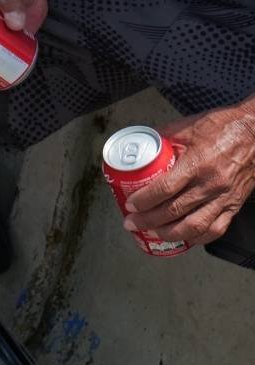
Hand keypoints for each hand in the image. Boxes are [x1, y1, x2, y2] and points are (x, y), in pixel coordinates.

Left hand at [124, 106, 254, 246]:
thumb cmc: (223, 126)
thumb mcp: (187, 127)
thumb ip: (162, 137)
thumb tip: (141, 146)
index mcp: (197, 163)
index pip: (165, 189)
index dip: (144, 200)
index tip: (130, 205)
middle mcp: (211, 184)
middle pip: (175, 211)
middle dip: (149, 220)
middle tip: (132, 223)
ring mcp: (225, 197)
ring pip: (194, 226)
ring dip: (170, 234)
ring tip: (152, 233)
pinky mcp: (235, 204)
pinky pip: (217, 228)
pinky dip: (198, 237)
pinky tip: (183, 237)